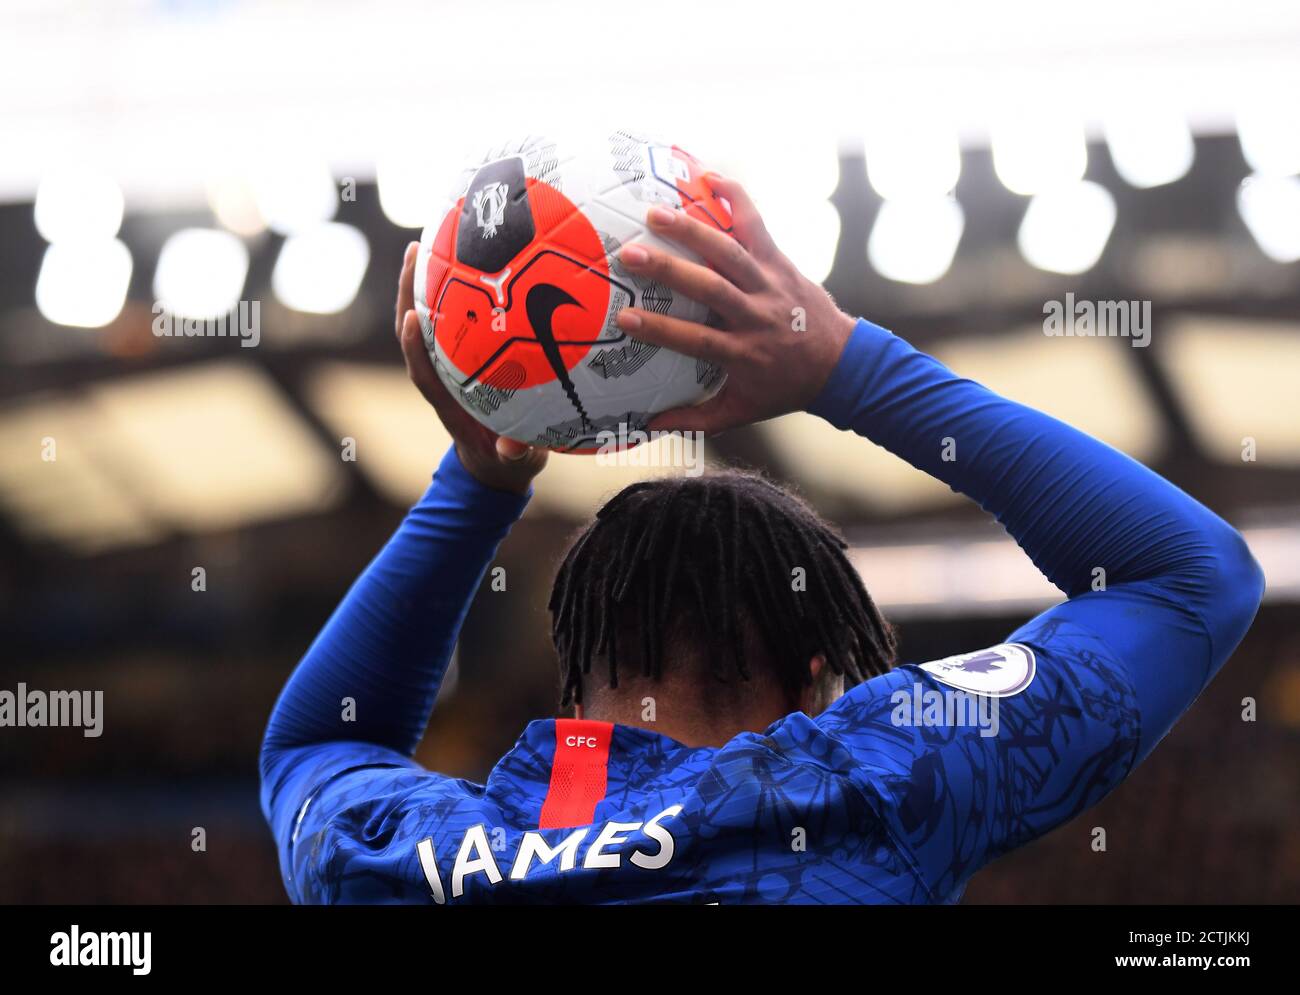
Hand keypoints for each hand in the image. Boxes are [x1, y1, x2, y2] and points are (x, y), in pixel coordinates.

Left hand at [395, 242, 546, 493]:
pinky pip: (451, 319)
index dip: (414, 347)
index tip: (412, 317)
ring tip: (431, 241)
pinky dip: (450, 291)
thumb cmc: (507, 461)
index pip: (424, 373)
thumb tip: (514, 449)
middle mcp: (442, 379)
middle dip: (410, 294)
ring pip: (428, 320)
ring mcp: (448, 365)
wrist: (496, 465)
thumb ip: (516, 455)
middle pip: (415, 333)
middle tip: (418, 250)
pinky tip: (467, 261)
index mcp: (449, 404)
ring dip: (424, 283)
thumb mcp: (517, 462)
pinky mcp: (460, 356)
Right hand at [614, 174, 855, 434]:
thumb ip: (693, 420)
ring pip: (730, 251)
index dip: (659, 328)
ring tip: (655, 211)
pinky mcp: (780, 262)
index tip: (624, 317)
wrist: (840, 364)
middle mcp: (755, 315)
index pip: (695, 340)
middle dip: (669, 269)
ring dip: (692, 230)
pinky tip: (710, 176)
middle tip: (629, 253)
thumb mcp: (740, 412)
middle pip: (710, 287)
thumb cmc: (782, 389)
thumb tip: (645, 426)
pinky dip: (737, 198)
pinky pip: (757, 225)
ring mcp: (769, 284)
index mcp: (742, 353)